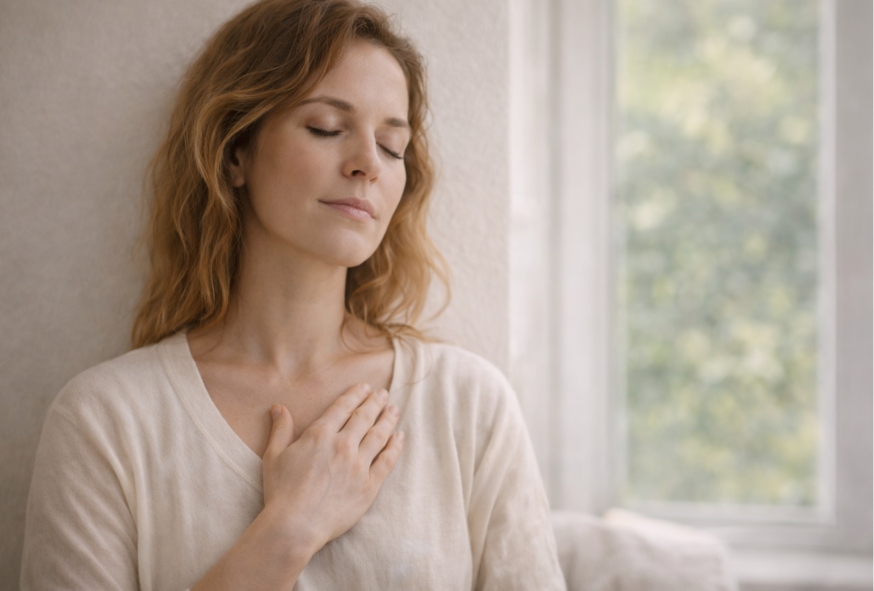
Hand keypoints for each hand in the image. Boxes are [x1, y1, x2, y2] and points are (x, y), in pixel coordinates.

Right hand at [262, 383, 403, 553]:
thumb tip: (278, 407)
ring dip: (388, 419)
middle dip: (375, 402)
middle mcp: (342, 445)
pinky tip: (399, 437)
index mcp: (320, 435)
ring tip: (394, 410)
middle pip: (364, 417)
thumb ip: (281, 429)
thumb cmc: (281, 492)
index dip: (356, 395)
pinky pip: (387, 461)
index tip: (365, 387)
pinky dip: (395, 447)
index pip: (343, 408)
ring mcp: (358, 465)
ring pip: (378, 435)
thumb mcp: (274, 456)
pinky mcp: (369, 485)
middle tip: (383, 394)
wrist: (296, 525)